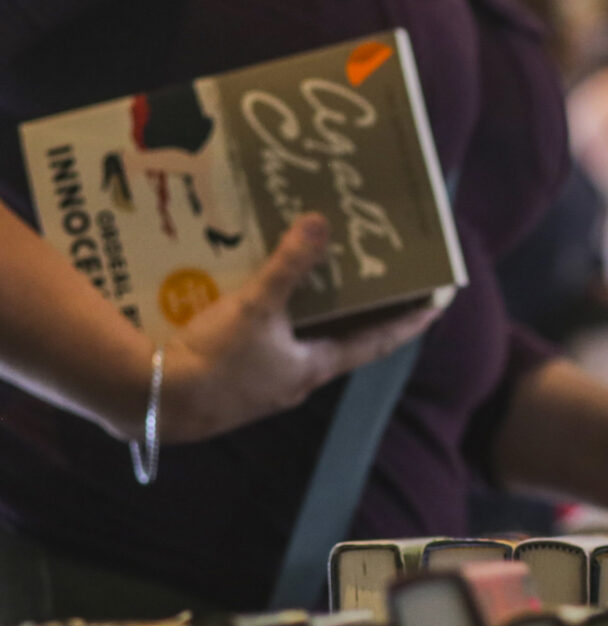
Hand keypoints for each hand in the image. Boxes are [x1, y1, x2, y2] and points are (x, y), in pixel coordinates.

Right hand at [157, 215, 443, 443]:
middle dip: (357, 313)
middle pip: (341, 341)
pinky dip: (270, 327)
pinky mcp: (232, 386)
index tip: (437, 306)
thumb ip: (288, 265)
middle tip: (376, 285)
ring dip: (309, 319)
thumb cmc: (213, 361)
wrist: (151, 402)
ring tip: (314, 285)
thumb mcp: (255, 306)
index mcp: (314, 367)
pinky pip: (263, 350)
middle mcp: (296, 381)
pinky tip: (254, 307)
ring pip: (299, 346)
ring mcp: (264, 388)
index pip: (377, 341)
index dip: (408, 322)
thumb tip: (319, 223)